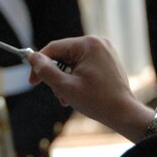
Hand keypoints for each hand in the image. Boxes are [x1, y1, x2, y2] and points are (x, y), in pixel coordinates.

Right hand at [27, 35, 154, 141]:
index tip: (32, 82)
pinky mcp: (106, 59)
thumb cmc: (97, 101)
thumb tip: (32, 57)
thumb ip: (46, 70)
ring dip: (65, 79)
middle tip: (56, 93)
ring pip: (71, 61)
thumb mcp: (65, 86)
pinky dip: (75, 77)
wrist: (125, 114)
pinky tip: (76, 92)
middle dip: (56, 75)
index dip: (39, 64)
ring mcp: (103, 50)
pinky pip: (82, 64)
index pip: (53, 48)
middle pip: (62, 55)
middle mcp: (97, 42)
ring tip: (68, 97)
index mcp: (88, 44)